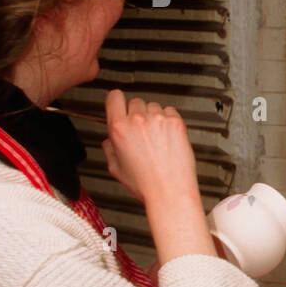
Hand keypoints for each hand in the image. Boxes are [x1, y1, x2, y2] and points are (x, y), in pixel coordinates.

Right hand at [102, 89, 200, 204]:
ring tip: (156, 137)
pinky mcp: (176, 122)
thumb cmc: (145, 183)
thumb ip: (109, 147)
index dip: (117, 101)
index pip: (114, 97)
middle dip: (137, 114)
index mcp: (119, 128)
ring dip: (154, 117)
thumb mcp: (115, 167)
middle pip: (135, 102)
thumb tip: (110, 139)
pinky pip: (170, 111)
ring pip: (154, 106)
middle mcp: (138, 120)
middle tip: (142, 131)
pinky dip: (169, 120)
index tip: (119, 103)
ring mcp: (158, 120)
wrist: (169, 189)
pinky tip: (167, 136)